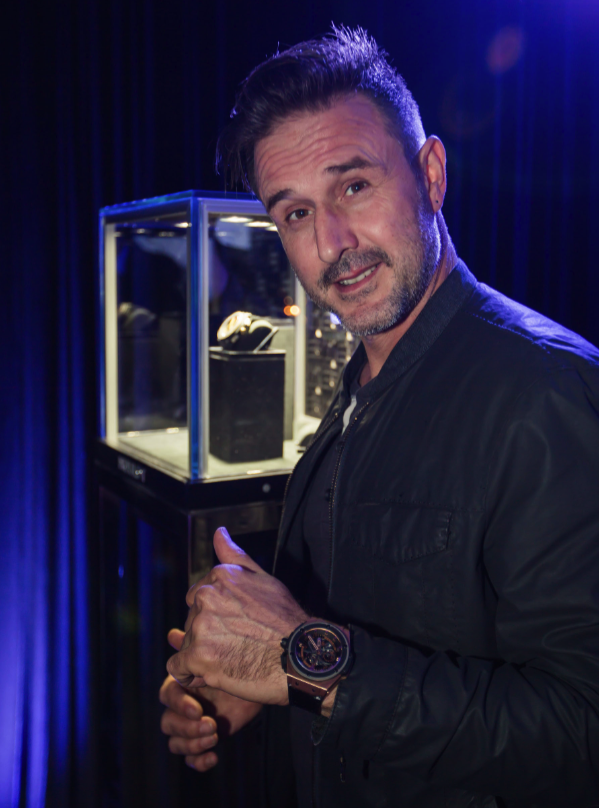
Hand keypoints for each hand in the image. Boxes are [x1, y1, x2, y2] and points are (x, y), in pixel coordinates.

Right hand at [160, 629, 261, 770]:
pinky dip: (198, 760)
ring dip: (192, 743)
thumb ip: (197, 648)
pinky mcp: (204, 738)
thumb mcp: (221, 654)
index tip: (198, 709)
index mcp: (183, 682)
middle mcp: (184, 704)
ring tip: (214, 735)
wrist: (266, 678)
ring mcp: (193, 723)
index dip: (179, 704)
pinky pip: (190, 758)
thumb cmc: (244, 661)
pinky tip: (213, 757)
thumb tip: (173, 634)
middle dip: (186, 727)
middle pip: (167, 722)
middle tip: (210, 724)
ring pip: (174, 741)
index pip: (167, 696)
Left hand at [166, 527, 307, 704]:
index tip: (233, 626)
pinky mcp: (198, 656)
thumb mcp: (264, 578)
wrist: (299, 657)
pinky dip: (190, 675)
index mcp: (220, 576)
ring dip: (202, 655)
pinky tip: (209, 676)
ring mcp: (201, 626)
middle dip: (207, 634)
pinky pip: (178, 668)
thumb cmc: (285, 619)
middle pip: (191, 621)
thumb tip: (218, 532)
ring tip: (231, 660)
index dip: (214, 615)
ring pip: (186, 644)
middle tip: (236, 645)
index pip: (197, 597)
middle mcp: (206, 596)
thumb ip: (235, 555)